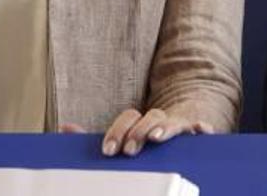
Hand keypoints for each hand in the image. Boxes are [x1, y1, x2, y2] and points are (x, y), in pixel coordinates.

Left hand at [62, 108, 213, 156]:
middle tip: (128, 151)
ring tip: (154, 139)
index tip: (108, 150)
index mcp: (141, 121)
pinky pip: (201, 127)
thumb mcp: (122, 139)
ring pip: (174, 120)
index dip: (117, 131)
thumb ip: (96, 137)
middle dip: (138, 132)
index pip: (128, 117)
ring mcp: (180, 124)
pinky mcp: (196, 132)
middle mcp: (160, 119)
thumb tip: (65, 128)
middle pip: (150, 116)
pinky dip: (201, 128)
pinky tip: (201, 132)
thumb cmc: (147, 139)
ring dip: (164, 128)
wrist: (184, 125)